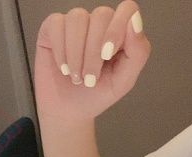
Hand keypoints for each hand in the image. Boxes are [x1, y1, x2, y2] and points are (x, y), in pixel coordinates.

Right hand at [34, 1, 151, 123]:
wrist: (68, 111)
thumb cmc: (95, 95)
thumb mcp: (124, 80)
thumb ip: (138, 51)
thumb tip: (135, 21)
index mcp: (120, 32)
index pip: (127, 9)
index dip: (117, 29)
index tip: (107, 55)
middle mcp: (99, 23)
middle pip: (101, 15)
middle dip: (93, 52)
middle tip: (89, 78)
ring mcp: (76, 24)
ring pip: (78, 18)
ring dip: (76, 53)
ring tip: (75, 75)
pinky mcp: (52, 28)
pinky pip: (56, 24)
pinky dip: (60, 50)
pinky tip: (63, 66)